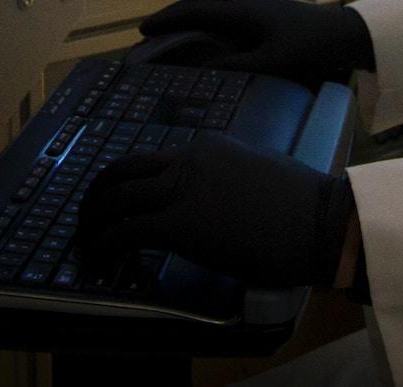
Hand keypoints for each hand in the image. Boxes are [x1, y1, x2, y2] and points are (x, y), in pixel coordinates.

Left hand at [75, 131, 355, 288]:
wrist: (318, 221)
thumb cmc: (301, 203)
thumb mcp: (258, 171)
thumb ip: (227, 177)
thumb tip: (212, 200)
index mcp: (208, 145)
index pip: (153, 159)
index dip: (129, 180)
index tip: (120, 200)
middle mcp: (188, 159)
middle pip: (123, 170)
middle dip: (97, 193)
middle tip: (87, 214)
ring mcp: (182, 190)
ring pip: (116, 198)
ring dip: (92, 219)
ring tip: (84, 239)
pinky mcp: (179, 226)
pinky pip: (125, 232)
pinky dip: (103, 244)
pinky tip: (97, 256)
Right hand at [138, 0, 374, 86]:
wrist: (347, 34)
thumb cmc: (312, 46)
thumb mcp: (275, 61)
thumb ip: (239, 66)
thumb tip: (202, 73)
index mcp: (243, 12)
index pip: (196, 11)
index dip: (169, 19)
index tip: (144, 29)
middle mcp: (246, 7)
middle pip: (201, 5)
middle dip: (174, 16)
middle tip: (150, 31)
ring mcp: (256, 12)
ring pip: (214, 9)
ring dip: (190, 19)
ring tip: (171, 35)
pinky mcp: (266, 20)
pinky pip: (227, 17)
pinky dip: (208, 25)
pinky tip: (208, 41)